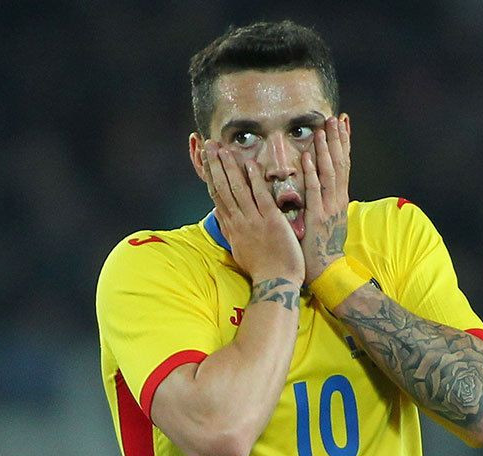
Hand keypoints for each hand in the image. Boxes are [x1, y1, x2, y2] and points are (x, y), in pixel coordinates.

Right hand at [202, 140, 303, 285]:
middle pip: (222, 188)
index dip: (210, 175)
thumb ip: (230, 230)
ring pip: (237, 189)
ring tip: (223, 148)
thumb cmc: (262, 268)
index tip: (206, 159)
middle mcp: (238, 221)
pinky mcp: (270, 221)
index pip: (217, 195)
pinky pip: (260, 196)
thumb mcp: (240, 249)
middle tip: (209, 145)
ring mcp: (253, 220)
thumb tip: (221, 216)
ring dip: (229, 167)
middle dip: (215, 165)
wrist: (276, 282)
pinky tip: (249, 164)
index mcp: (232, 227)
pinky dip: (254, 180)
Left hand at [301, 116, 350, 284]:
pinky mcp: (317, 217)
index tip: (343, 124)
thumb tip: (320, 184)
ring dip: (326, 149)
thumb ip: (324, 200)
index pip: (344, 165)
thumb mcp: (327, 219)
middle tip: (336, 117)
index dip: (343, 143)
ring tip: (324, 129)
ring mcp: (329, 207)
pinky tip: (307, 156)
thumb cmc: (323, 247)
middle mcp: (337, 200)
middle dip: (338, 139)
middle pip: (341, 163)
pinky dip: (311, 172)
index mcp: (339, 199)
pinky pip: (314, 190)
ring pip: (330, 172)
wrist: (328, 271)